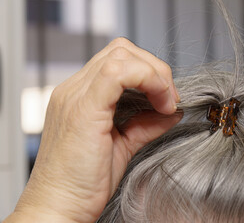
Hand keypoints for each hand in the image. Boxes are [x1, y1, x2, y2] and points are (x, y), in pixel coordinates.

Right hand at [5, 38, 180, 222]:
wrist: (59, 207)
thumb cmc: (85, 181)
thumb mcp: (123, 144)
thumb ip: (146, 123)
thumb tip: (171, 111)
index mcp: (82, 95)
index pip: (119, 59)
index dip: (150, 72)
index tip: (168, 99)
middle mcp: (75, 89)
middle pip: (122, 49)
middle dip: (155, 68)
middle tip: (170, 98)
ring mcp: (76, 95)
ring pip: (121, 54)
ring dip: (154, 74)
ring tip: (166, 103)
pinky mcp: (83, 108)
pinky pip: (118, 72)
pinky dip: (148, 81)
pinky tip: (160, 105)